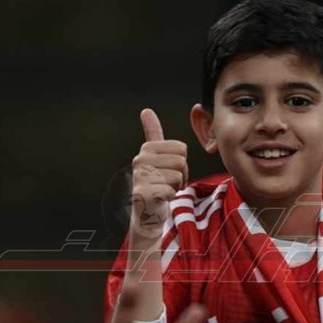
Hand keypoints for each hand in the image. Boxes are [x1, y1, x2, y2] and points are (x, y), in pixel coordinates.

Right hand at [130, 109, 187, 243]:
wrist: (147, 211)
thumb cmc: (156, 182)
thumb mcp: (155, 156)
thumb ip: (152, 133)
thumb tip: (146, 110)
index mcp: (146, 148)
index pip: (181, 148)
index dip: (181, 162)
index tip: (169, 169)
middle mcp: (140, 160)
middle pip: (180, 161)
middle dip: (180, 174)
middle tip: (167, 182)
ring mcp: (141, 177)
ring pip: (177, 175)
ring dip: (176, 186)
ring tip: (164, 189)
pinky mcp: (144, 193)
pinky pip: (171, 190)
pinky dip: (170, 197)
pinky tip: (160, 198)